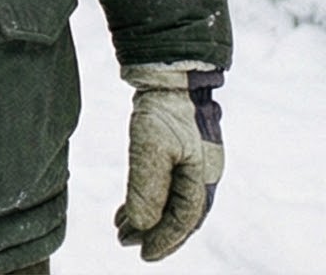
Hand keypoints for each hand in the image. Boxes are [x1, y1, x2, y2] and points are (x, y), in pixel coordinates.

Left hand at [115, 64, 223, 260]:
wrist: (171, 72)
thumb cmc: (164, 109)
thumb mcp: (149, 150)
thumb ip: (147, 191)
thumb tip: (142, 226)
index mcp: (203, 176)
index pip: (184, 220)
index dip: (164, 241)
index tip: (142, 254)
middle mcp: (204, 173)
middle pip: (182, 215)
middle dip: (156, 233)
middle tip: (127, 244)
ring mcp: (195, 161)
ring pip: (173, 201)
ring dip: (149, 218)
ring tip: (121, 229)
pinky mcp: (182, 150)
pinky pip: (168, 185)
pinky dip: (150, 199)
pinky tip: (128, 206)